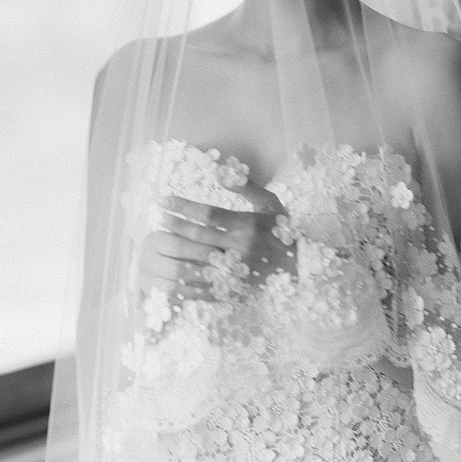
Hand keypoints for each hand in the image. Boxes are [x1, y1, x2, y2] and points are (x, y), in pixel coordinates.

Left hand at [138, 179, 295, 302]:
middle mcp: (241, 248)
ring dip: (176, 251)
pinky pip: (205, 286)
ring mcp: (237, 271)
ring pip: (198, 261)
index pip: (209, 214)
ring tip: (160, 241)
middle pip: (199, 236)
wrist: (301, 266)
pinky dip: (186, 280)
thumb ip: (246, 187)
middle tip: (159, 218)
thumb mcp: (270, 202)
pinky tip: (171, 272)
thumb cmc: (282, 229)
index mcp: (248, 225)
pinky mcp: (236, 288)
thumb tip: (220, 173)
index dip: (184, 207)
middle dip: (175, 226)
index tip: (165, 200)